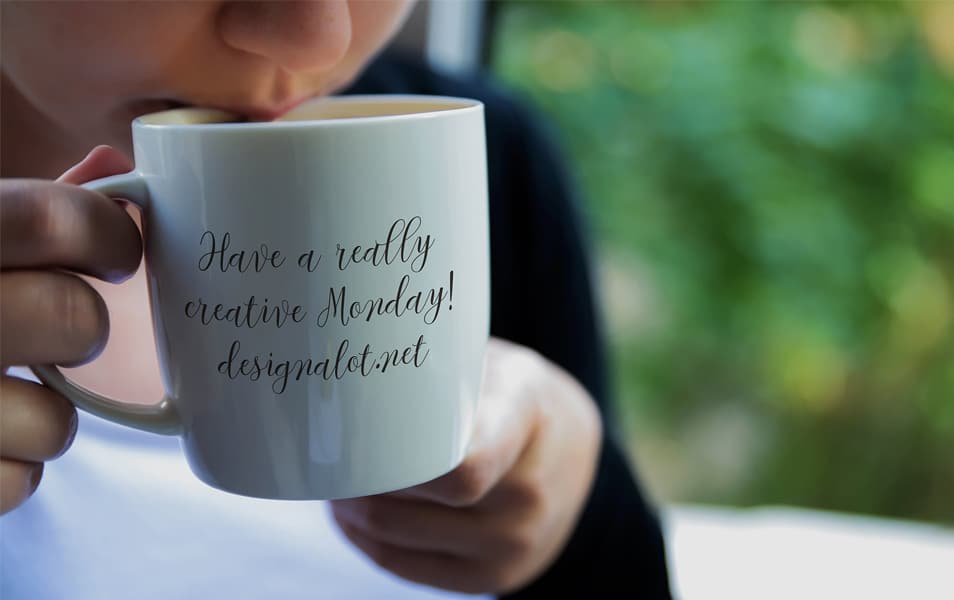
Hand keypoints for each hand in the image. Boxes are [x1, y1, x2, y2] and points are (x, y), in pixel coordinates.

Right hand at [0, 146, 140, 513]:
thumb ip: (19, 208)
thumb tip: (114, 172)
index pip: (58, 220)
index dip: (109, 236)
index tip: (115, 254)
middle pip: (75, 319)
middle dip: (81, 324)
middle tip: (52, 324)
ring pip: (55, 421)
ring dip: (46, 412)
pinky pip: (20, 481)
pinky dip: (12, 465)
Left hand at [330, 337, 602, 593]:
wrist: (576, 456)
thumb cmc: (516, 398)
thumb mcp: (497, 364)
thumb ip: (443, 372)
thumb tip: (354, 368)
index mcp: (526, 415)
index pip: (463, 467)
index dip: (401, 463)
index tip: (362, 441)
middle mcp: (529, 490)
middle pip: (412, 501)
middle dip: (358, 481)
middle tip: (332, 456)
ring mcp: (515, 542)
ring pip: (395, 535)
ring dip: (353, 510)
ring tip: (340, 481)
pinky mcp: (494, 578)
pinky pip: (402, 566)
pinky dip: (366, 540)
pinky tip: (355, 515)